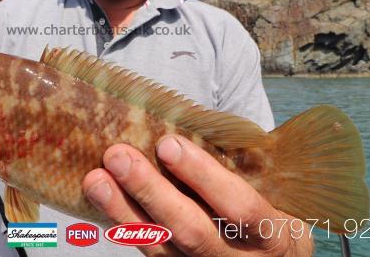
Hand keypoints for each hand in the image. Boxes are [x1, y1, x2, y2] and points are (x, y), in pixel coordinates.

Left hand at [83, 135, 313, 255]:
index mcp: (274, 235)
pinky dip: (124, 226)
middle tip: (117, 156)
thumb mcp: (274, 192)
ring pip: (162, 247)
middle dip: (150, 192)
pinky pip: (150, 253)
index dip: (202, 175)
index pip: (238, 207)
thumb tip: (186, 126)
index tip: (166, 143)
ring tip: (95, 179)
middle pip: (192, 231)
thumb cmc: (270, 208)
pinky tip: (103, 202)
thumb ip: (242, 167)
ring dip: (123, 211)